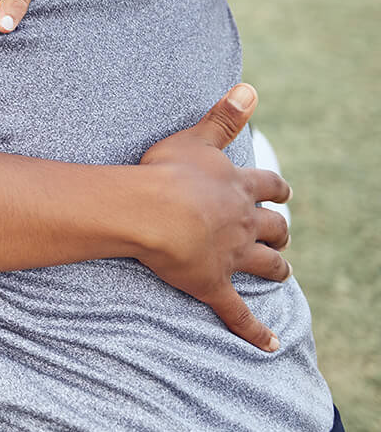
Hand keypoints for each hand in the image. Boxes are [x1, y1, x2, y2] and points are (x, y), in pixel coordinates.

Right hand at [135, 84, 291, 351]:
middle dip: (280, 232)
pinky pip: (238, 313)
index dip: (276, 189)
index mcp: (236, 187)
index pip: (268, 186)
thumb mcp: (196, 136)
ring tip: (280, 274)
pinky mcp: (214, 284)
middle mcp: (242, 222)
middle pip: (274, 229)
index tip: (281, 192)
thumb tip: (250, 87)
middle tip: (279, 236)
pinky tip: (269, 344)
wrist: (151, 211)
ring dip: (276, 270)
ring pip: (266, 266)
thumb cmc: (166, 172)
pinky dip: (254, 330)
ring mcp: (231, 255)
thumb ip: (224, 115)